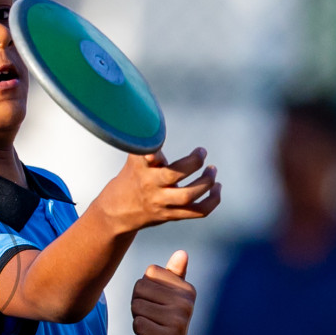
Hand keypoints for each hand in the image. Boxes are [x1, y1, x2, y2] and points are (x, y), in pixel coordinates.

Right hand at [93, 148, 220, 234]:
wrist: (118, 210)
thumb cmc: (133, 176)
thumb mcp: (135, 158)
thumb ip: (149, 143)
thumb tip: (157, 119)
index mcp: (140, 169)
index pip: (144, 159)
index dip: (151, 154)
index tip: (154, 151)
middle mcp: (150, 185)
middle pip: (172, 176)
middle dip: (193, 162)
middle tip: (201, 152)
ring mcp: (161, 203)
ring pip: (187, 196)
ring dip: (206, 182)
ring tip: (212, 170)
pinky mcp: (172, 215)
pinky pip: (198, 211)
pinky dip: (212, 201)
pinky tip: (217, 188)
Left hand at [133, 250, 194, 334]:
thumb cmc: (163, 324)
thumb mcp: (170, 299)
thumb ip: (174, 276)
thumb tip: (182, 253)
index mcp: (188, 290)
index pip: (150, 273)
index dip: (144, 289)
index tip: (155, 304)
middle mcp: (187, 303)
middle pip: (140, 288)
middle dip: (139, 304)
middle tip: (151, 319)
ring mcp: (179, 321)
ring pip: (137, 305)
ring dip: (138, 318)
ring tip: (151, 328)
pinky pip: (138, 323)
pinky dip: (139, 331)